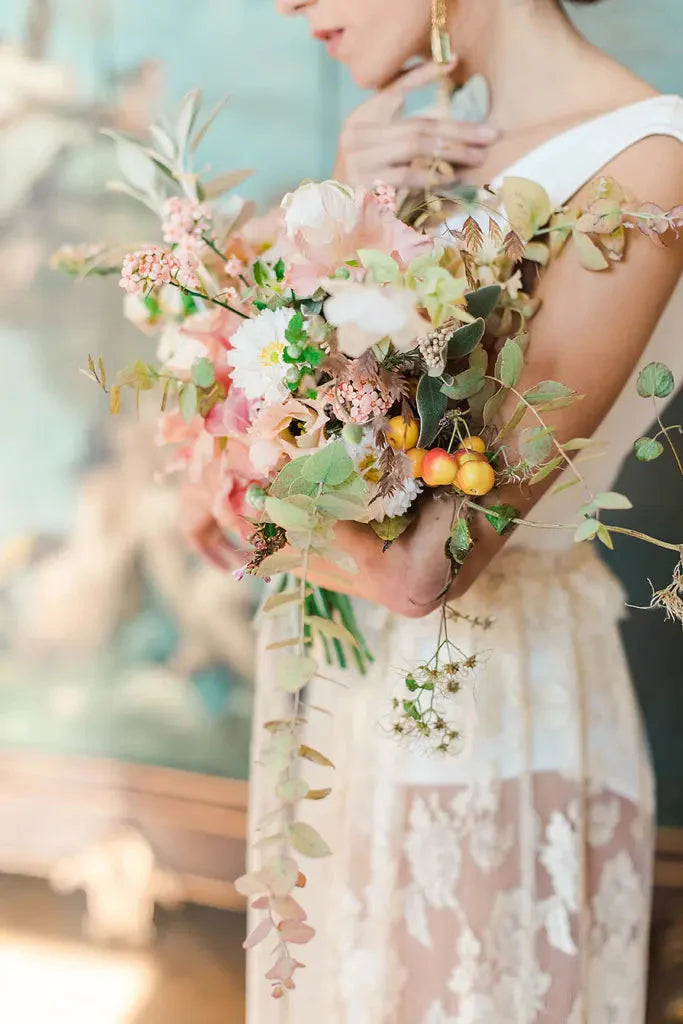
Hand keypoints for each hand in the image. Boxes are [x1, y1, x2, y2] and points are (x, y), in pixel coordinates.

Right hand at [332, 61, 498, 189]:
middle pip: (417, 125)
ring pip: (415, 146)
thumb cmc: (364, 181)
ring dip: (453, 151)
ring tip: (479, 156)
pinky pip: (408, 176)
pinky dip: (434, 176)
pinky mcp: (366, 185)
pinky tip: (454, 177)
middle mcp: (357, 135)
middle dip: (458, 130)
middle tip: (490, 134)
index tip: (453, 62)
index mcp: (362, 118)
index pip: (395, 87)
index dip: (423, 74)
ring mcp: (360, 160)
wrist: (334, 215)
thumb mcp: (378, 148)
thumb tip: (447, 120)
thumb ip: (403, 129)